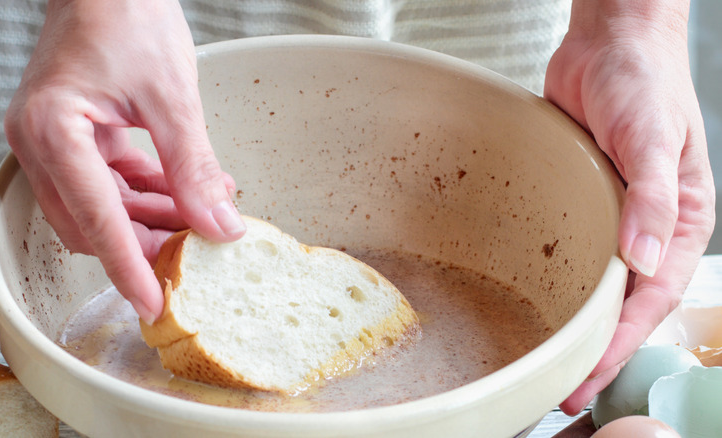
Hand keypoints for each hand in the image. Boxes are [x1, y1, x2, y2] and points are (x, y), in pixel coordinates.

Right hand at [4, 0, 245, 323]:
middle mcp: (40, 142)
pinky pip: (107, 184)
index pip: (96, 219)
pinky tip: (184, 194)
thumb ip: (194, 166)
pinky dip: (146, 194)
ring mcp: (52, 141)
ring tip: (202, 217)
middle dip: (147, 244)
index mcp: (54, 130)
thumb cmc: (128, 13)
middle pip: (93, 223)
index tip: (153, 304)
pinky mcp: (72, 136)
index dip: (129, 267)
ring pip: (101, 209)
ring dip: (151, 220)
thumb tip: (220, 224)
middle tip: (197, 253)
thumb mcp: (172, 95)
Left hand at [544, 0, 714, 413]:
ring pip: (593, 282)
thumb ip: (654, 199)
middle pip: (621, 303)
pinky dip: (555, 279)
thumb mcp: (655, 140)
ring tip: (546, 359)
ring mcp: (608, 217)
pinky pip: (567, 249)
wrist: (608, 44)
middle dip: (596, 348)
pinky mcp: (577, 201)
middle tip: (563, 389)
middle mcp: (645, 228)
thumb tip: (643, 261)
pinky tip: (534, 299)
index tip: (589, 377)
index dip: (620, 343)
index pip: (651, 299)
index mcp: (680, 223)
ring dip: (574, 322)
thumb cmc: (645, 82)